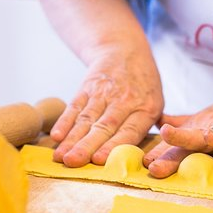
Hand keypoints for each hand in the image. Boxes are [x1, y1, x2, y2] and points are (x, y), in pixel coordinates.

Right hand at [50, 48, 163, 166]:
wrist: (125, 50)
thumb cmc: (143, 87)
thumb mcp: (155, 102)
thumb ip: (144, 128)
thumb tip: (134, 159)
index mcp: (146, 108)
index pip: (129, 130)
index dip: (113, 145)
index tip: (98, 159)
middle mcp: (124, 100)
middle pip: (103, 126)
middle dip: (86, 145)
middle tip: (73, 162)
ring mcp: (104, 92)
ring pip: (86, 118)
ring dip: (72, 139)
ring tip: (61, 156)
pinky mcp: (87, 87)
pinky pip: (75, 106)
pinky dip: (64, 121)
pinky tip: (57, 136)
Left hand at [144, 80, 212, 177]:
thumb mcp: (208, 120)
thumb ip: (185, 122)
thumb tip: (160, 121)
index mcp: (198, 131)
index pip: (174, 146)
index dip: (157, 153)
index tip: (137, 164)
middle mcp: (207, 131)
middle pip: (183, 144)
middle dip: (165, 153)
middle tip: (148, 164)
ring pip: (202, 136)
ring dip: (184, 137)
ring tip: (167, 134)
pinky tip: (212, 137)